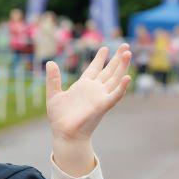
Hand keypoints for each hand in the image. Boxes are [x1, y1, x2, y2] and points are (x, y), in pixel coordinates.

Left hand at [46, 45, 130, 175]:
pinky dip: (122, 87)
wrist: (64, 134)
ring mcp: (100, 97)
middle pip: (108, 70)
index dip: (99, 58)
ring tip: (127, 53)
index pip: (94, 69)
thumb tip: (50, 62)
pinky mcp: (103, 106)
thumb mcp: (54, 95)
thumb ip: (53, 79)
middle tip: (124, 45)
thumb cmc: (59, 117)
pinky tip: (127, 77)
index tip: (104, 48)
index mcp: (83, 86)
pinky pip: (115, 95)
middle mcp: (94, 90)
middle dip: (116, 58)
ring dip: (122, 67)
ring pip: (115, 79)